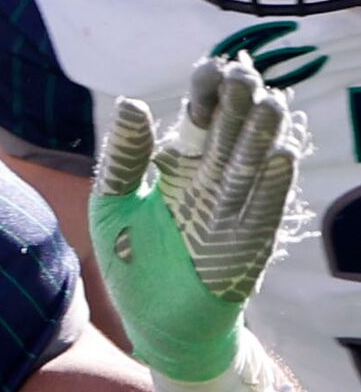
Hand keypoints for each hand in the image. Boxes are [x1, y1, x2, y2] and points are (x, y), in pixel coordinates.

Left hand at [92, 54, 301, 381]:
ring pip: (252, 166)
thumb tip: (131, 101)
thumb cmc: (130, 262)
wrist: (151, 323)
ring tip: (271, 103)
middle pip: (231, 136)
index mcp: (179, 169)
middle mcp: (211, 184)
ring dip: (263, 137)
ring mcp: (233, 212)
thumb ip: (123, 158)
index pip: (198, 122)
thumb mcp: (112, 204)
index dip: (206, 96)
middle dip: (240, 106)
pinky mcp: (246, 245)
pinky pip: (262, 211)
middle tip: (245, 75)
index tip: (210, 68)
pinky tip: (280, 156)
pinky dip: (270, 186)